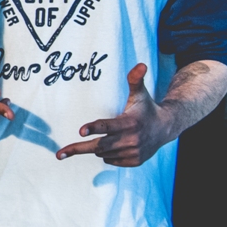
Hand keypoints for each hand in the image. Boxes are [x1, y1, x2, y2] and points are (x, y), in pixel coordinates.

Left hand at [57, 63, 171, 166]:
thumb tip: (140, 64)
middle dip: (79, 148)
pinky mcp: (134, 161)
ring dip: (97, 147)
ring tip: (105, 137)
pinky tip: (114, 145)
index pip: (108, 126)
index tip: (80, 131)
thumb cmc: (146, 108)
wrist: (166, 128)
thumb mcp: (140, 94)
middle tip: (60, 153)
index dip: (94, 128)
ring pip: (103, 153)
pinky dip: (107, 155)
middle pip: (99, 146)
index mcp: (130, 122)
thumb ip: (135, 79)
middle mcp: (131, 140)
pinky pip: (110, 161)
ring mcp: (133, 152)